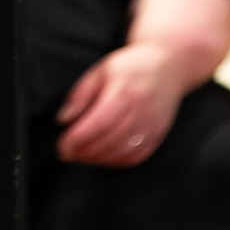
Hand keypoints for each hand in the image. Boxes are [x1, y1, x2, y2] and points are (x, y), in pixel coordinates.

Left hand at [55, 42, 189, 166]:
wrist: (167, 67)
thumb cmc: (131, 67)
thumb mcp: (100, 71)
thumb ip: (80, 95)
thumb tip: (64, 118)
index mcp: (124, 91)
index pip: (100, 122)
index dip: (79, 138)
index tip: (62, 145)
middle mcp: (141, 112)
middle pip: (110, 141)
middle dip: (84, 151)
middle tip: (66, 152)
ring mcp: (151, 127)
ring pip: (122, 153)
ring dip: (98, 159)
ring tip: (80, 155)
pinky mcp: (156, 137)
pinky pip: (135, 157)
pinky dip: (115, 161)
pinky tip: (101, 157)